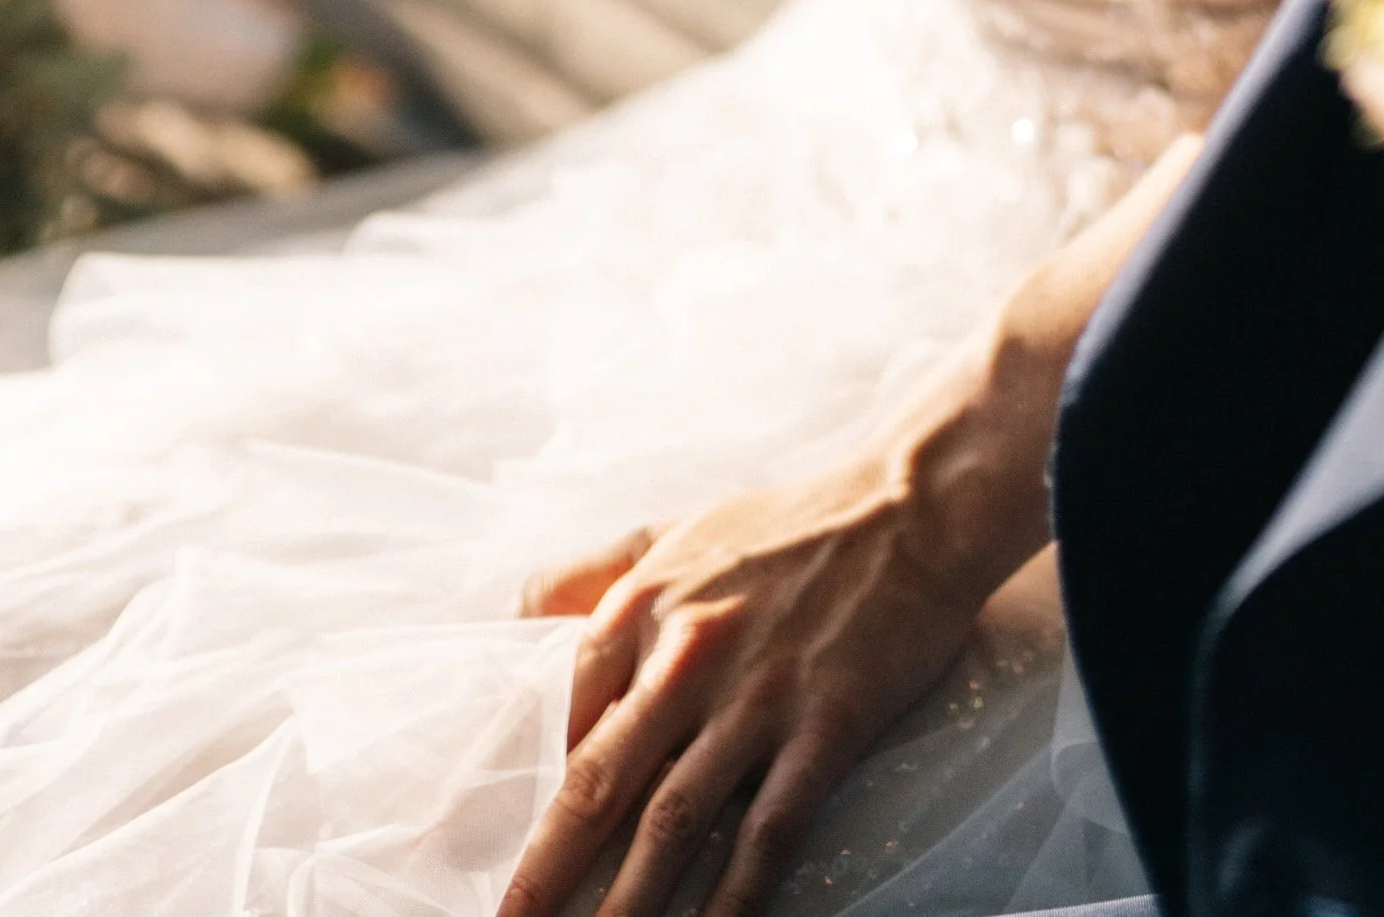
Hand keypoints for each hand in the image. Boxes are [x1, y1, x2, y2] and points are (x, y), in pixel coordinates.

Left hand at [502, 449, 1023, 916]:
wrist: (910, 506)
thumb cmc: (788, 525)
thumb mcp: (674, 531)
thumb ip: (593, 575)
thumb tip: (516, 620)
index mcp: (642, 605)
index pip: (553, 708)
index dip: (508, 779)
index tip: (473, 837)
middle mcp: (686, 656)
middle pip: (598, 781)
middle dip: (546, 869)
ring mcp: (756, 698)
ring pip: (672, 822)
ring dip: (627, 904)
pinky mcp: (825, 728)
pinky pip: (767, 831)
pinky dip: (732, 898)